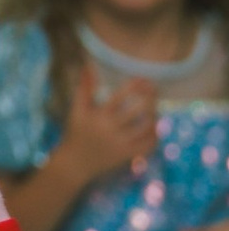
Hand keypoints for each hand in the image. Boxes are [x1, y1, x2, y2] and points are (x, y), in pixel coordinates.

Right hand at [61, 60, 159, 181]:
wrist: (75, 164)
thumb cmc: (76, 133)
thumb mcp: (77, 110)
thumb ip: (84, 88)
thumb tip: (88, 66)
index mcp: (99, 117)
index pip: (119, 98)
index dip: (133, 87)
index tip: (143, 79)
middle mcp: (111, 131)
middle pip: (136, 112)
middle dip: (148, 98)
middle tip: (153, 89)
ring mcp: (121, 145)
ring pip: (146, 129)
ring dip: (154, 115)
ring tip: (154, 106)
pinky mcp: (128, 156)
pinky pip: (148, 146)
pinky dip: (155, 136)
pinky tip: (155, 126)